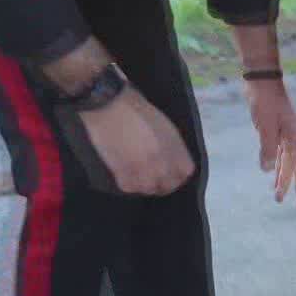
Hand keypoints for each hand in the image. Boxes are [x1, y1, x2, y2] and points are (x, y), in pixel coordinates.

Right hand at [77, 86, 195, 195]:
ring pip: (150, 189)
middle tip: (152, 172)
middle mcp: (164, 164)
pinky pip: (131, 189)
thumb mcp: (165, 125)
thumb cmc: (137, 109)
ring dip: (145, 183)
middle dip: (163, 180)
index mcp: (176, 149)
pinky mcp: (124, 177)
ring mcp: (144, 174)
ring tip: (137, 171)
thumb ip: (173, 146)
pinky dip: (129, 183)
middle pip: (169, 185)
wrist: (109, 106)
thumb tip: (174, 161)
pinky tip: (125, 171)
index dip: (177, 172)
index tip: (170, 169)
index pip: (186, 173)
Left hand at [246, 78, 295, 201]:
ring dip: (280, 173)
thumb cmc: (265, 101)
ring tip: (276, 189)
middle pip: (292, 163)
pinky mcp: (276, 128)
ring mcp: (285, 132)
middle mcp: (294, 135)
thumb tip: (267, 170)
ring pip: (284, 158)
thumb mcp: (266, 126)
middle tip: (280, 199)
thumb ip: (267, 148)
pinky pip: (277, 150)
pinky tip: (271, 169)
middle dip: (286, 181)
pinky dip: (275, 161)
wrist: (261, 80)